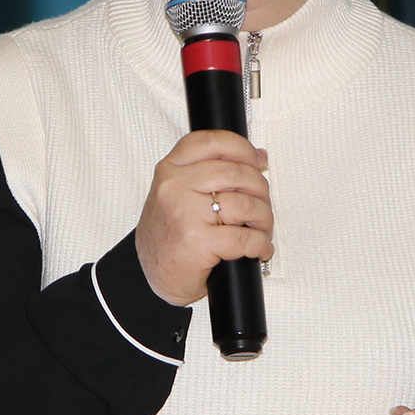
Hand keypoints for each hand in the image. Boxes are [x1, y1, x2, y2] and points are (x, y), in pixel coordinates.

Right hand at [135, 130, 271, 306]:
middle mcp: (175, 186)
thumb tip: (258, 156)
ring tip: (262, 228)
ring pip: (245, 204)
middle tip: (263, 202)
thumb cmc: (170, 231)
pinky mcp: (198, 242)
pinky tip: (259, 248)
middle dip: (260, 188)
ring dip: (263, 218)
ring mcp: (185, 214)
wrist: (151, 273)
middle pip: (235, 172)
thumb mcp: (179, 190)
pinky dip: (259, 244)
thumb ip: (211, 170)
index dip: (242, 148)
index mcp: (170, 168)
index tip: (257, 161)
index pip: (212, 141)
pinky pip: (244, 238)